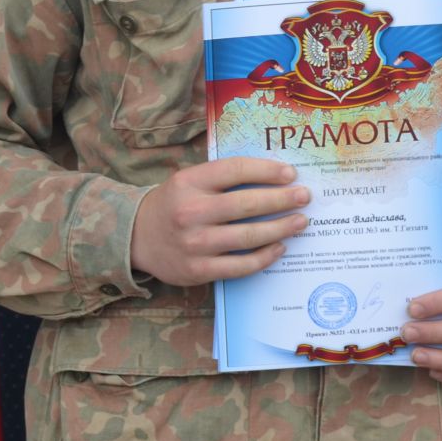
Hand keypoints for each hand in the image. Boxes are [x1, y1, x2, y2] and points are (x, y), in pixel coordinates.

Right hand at [129, 157, 308, 286]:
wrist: (137, 237)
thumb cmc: (173, 204)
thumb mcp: (188, 181)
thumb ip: (222, 178)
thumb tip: (273, 177)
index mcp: (189, 182)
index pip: (235, 170)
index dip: (266, 170)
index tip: (290, 173)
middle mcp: (191, 211)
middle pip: (247, 204)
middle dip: (282, 199)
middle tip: (304, 197)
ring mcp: (195, 243)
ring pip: (248, 236)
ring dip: (280, 228)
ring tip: (300, 221)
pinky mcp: (198, 270)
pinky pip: (241, 265)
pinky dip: (265, 256)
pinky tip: (280, 247)